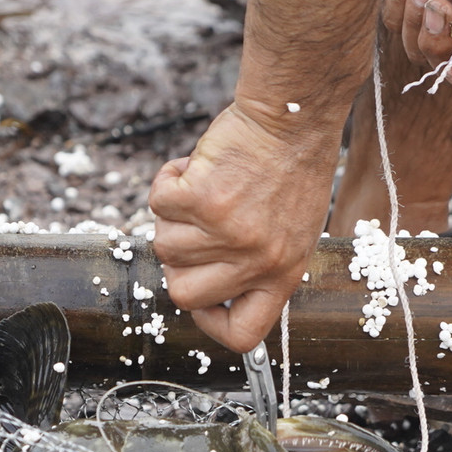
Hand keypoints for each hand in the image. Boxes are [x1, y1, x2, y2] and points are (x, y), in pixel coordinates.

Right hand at [149, 102, 338, 352]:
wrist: (293, 117)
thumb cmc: (292, 167)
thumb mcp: (292, 231)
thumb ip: (256, 263)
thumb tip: (206, 283)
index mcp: (283, 274)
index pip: (242, 334)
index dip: (211, 322)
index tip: (204, 299)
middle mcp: (256, 260)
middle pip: (182, 294)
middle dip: (178, 263)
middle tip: (195, 227)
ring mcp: (228, 232)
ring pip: (164, 245)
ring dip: (174, 215)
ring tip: (204, 187)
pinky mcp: (203, 199)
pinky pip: (158, 203)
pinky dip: (168, 181)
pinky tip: (195, 166)